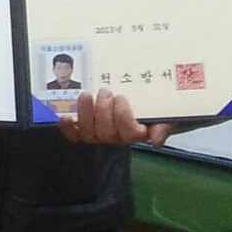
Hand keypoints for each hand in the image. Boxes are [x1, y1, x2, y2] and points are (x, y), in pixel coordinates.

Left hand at [55, 88, 169, 147]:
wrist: (149, 101)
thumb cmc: (158, 108)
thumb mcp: (167, 115)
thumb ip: (164, 127)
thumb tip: (156, 140)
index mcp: (137, 133)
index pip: (128, 133)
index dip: (121, 116)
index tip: (121, 97)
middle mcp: (117, 137)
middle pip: (106, 133)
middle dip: (103, 111)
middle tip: (105, 91)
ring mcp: (100, 133)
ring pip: (89, 132)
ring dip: (85, 113)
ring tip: (87, 95)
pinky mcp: (86, 128)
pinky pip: (75, 135)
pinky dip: (68, 128)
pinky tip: (65, 117)